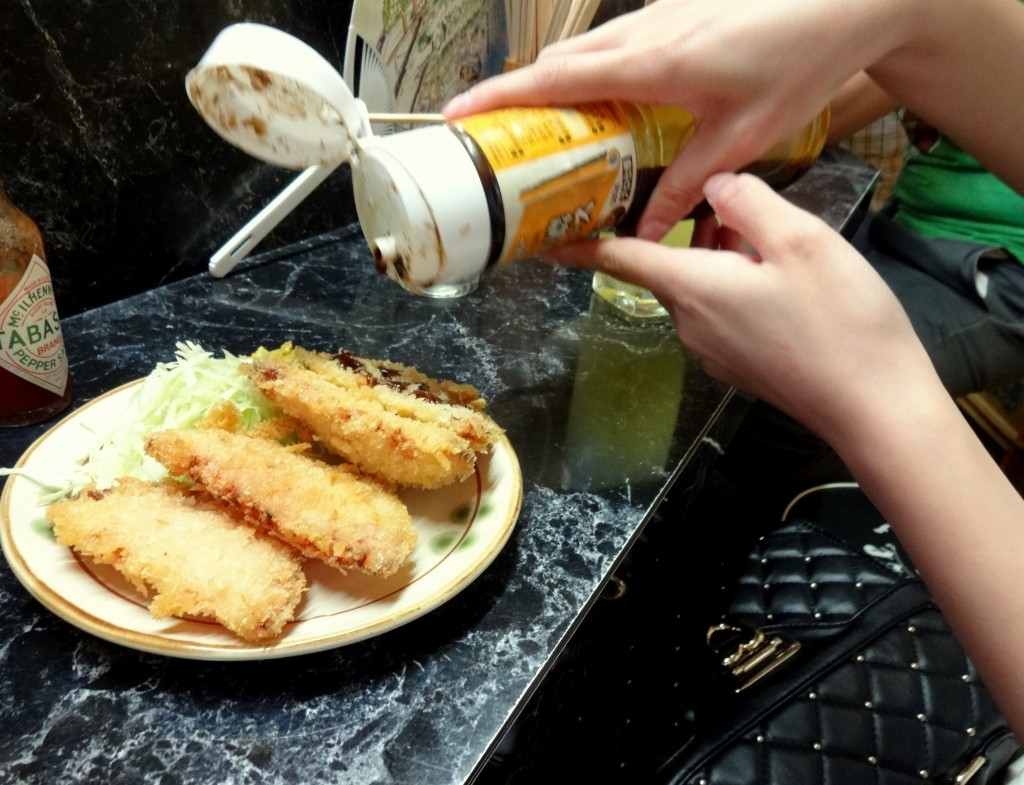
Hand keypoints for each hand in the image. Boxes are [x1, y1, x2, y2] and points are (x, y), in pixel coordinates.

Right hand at [445, 0, 896, 238]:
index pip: (555, 79)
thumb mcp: (740, 136)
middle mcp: (645, 30)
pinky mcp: (677, 9)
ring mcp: (660, 12)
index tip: (458, 116)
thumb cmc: (798, 63)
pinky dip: (593, 69)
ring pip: (587, 48)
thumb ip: (687, 185)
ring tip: (543, 128)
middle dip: (518, 96)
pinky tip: (606, 100)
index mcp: (651, 63)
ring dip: (556, 82)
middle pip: (559, 61)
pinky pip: (616, 40)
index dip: (500, 97)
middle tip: (497, 138)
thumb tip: (648, 230)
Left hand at [541, 173, 936, 444]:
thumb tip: (712, 185)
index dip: (579, 243)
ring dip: (723, 258)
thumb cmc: (840, 321)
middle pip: (669, 264)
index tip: (541, 235)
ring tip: (778, 247)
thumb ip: (748, 202)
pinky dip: (739, 287)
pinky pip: (722, 313)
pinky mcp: (739, 366)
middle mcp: (689, 324)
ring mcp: (713, 352)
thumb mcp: (799, 240)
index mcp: (692, 288)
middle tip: (743, 208)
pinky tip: (786, 285)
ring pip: (700, 287)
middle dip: (695, 231)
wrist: (875, 407)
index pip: (618, 258)